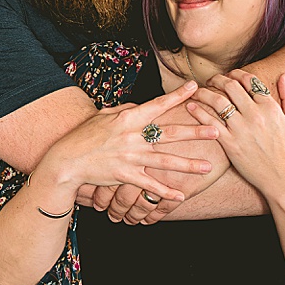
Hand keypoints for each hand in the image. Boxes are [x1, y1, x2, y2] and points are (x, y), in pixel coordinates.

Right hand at [36, 82, 218, 206]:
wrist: (67, 160)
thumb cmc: (84, 136)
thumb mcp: (103, 116)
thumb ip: (125, 111)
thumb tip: (142, 107)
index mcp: (127, 119)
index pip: (157, 105)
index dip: (177, 96)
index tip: (195, 88)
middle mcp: (132, 137)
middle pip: (169, 133)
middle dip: (195, 131)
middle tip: (217, 129)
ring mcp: (130, 157)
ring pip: (165, 161)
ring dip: (189, 165)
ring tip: (208, 167)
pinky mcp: (125, 176)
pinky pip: (149, 185)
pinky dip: (165, 192)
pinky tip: (181, 196)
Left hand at [186, 70, 284, 199]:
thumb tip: (284, 75)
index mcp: (271, 108)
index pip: (249, 81)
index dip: (237, 74)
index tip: (230, 75)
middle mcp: (255, 115)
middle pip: (231, 86)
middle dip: (218, 79)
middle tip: (211, 80)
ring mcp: (242, 129)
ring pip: (217, 101)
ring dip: (204, 92)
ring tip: (198, 91)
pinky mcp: (230, 144)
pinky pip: (210, 122)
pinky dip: (198, 111)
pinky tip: (191, 106)